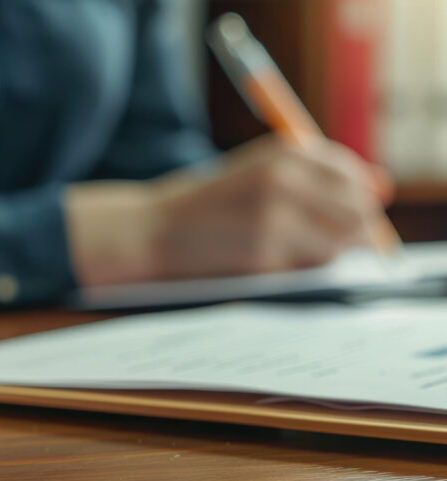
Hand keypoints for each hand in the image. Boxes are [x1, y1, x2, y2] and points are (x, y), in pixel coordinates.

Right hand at [65, 135, 391, 285]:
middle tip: (329, 242)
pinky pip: (310, 269)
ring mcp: (275, 220)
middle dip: (353, 231)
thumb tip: (383, 189)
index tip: (351, 213)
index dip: (357, 198)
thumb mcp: (258, 172)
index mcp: (283, 153)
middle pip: (356, 212)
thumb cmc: (207, 203)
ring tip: (294, 251)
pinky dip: (302, 270)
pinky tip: (274, 263)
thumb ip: (315, 177)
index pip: (351, 175)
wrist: (154, 230)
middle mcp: (284, 180)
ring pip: (339, 245)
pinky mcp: (265, 258)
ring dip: (328, 253)